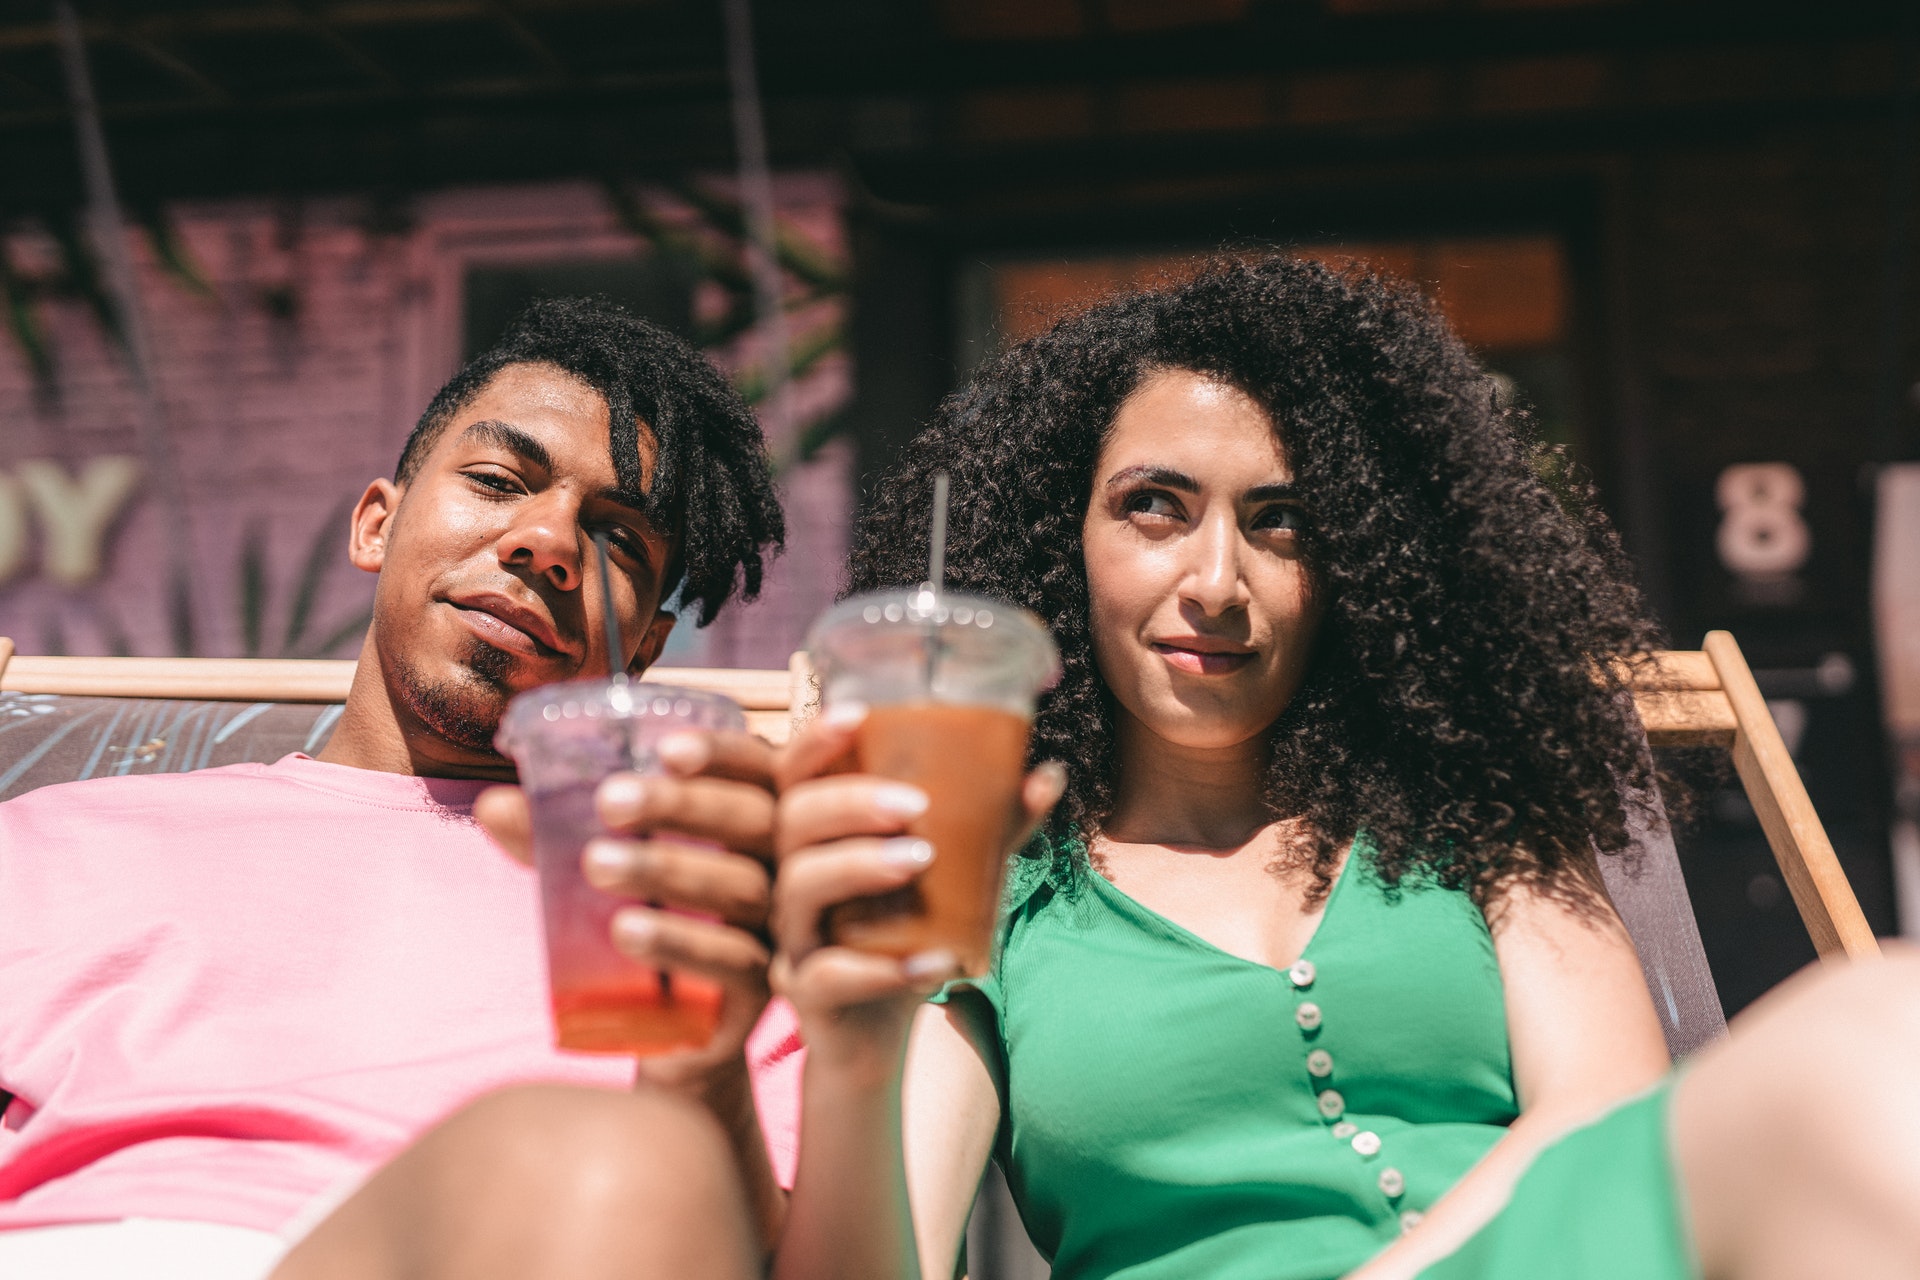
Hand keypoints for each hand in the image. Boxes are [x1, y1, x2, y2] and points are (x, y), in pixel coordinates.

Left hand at [476, 729, 777, 1092]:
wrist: (666, 1024)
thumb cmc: (644, 916)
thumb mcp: (602, 864)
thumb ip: (556, 835)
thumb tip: (493, 804)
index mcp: (757, 814)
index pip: (756, 767)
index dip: (721, 752)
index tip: (665, 748)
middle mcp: (782, 865)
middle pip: (754, 819)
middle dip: (683, 804)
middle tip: (610, 801)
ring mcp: (780, 929)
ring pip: (743, 888)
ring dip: (671, 869)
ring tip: (596, 864)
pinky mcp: (763, 990)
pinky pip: (736, 963)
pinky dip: (681, 943)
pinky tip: (625, 931)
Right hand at [768, 703, 1064, 1072]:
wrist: (880, 1029)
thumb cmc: (908, 930)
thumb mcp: (953, 873)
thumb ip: (991, 827)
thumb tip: (1048, 773)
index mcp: (815, 836)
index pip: (794, 774)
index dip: (815, 741)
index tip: (859, 714)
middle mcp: (790, 876)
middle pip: (792, 821)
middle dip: (850, 803)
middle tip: (914, 803)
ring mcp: (792, 936)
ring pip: (797, 889)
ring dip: (859, 866)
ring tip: (921, 859)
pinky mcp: (805, 994)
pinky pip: (828, 977)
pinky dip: (884, 969)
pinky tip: (937, 964)